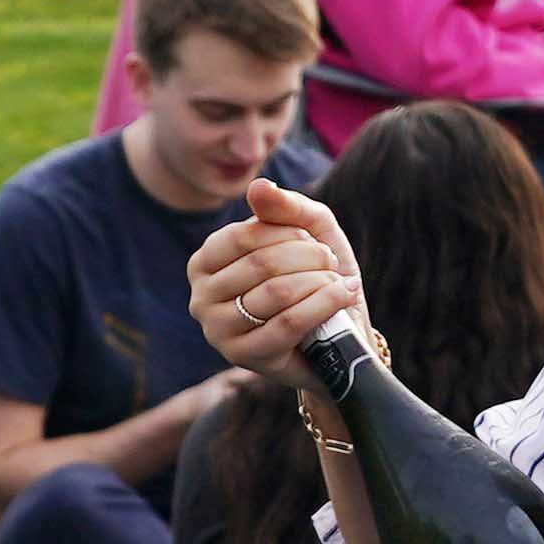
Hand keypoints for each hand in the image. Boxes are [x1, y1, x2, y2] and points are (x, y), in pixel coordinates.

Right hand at [184, 179, 362, 379]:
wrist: (334, 336)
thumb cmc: (314, 278)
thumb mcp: (308, 232)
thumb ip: (285, 206)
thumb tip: (257, 186)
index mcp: (206, 261)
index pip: (244, 235)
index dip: (289, 233)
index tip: (314, 241)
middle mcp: (200, 297)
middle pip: (261, 264)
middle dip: (310, 258)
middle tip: (330, 264)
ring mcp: (217, 331)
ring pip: (276, 294)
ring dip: (320, 282)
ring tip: (337, 283)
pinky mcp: (244, 358)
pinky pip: (287, 324)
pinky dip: (324, 305)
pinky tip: (343, 296)